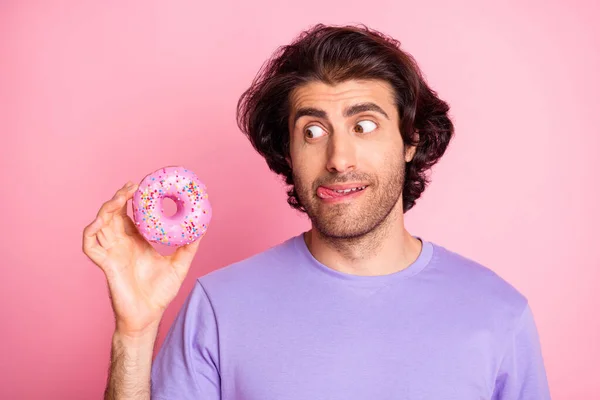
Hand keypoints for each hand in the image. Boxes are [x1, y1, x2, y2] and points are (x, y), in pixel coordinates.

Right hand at [82, 181, 202, 335]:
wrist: (148, 317)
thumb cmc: (160, 293)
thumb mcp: (179, 265)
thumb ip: (189, 247)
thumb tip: (203, 228)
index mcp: (136, 241)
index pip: (129, 213)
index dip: (131, 198)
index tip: (141, 184)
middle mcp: (121, 244)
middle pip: (113, 214)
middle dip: (118, 197)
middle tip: (131, 186)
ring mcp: (111, 253)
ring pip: (100, 224)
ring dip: (106, 209)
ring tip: (119, 198)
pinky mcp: (105, 265)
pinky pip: (90, 246)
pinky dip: (90, 232)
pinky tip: (100, 222)